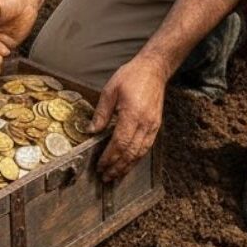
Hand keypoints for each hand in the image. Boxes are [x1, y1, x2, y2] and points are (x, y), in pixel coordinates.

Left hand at [90, 55, 167, 181]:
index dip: (109, 157)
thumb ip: (101, 113)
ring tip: (116, 175)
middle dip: (117, 167)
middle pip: (130, 152)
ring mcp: (152, 126)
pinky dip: (137, 158)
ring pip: (140, 153)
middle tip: (105, 177)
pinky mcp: (156, 126)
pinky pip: (147, 147)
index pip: (119, 143)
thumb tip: (91, 132)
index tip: (100, 166)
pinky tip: (129, 163)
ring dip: (127, 166)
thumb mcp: (110, 90)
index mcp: (131, 114)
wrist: (154, 69)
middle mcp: (144, 123)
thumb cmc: (131, 76)